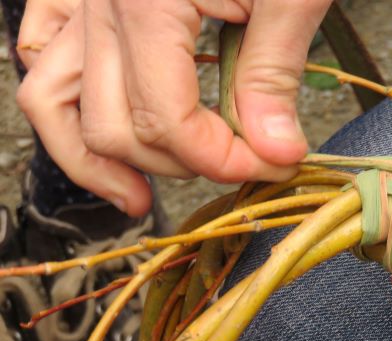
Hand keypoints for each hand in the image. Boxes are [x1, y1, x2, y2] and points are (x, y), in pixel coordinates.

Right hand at [16, 0, 332, 215]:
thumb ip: (274, 76)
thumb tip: (274, 152)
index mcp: (145, 1)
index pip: (167, 122)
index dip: (221, 160)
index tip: (272, 163)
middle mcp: (96, 2)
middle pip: (114, 125)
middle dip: (181, 164)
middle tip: (241, 166)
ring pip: (53, 102)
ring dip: (98, 157)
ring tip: (138, 196)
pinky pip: (42, 54)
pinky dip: (66, 102)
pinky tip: (100, 130)